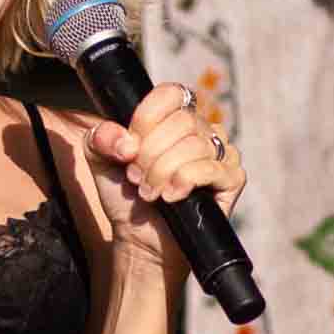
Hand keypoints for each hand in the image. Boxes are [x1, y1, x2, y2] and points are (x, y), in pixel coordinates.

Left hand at [78, 79, 248, 283]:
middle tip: (137, 178)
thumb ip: (101, 137)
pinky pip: (210, 168)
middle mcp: (203, 130)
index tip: (129, 148)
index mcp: (175, 117)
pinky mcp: (232, 180)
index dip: (146, 119)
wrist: (139, 239)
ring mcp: (221, 154)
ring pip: (194, 146)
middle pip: (182, 121)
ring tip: (150, 193)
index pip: (171, 94)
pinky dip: (184, 181)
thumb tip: (126, 142)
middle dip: (150, 154)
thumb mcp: (101, 160)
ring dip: (162, 173)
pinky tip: (171, 197)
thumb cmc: (126, 197)